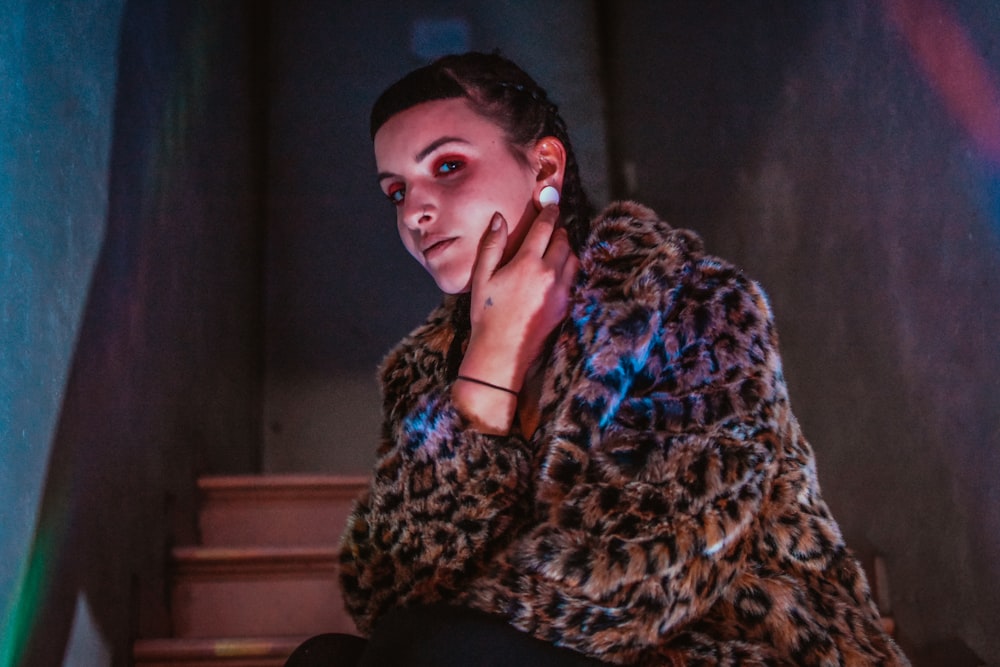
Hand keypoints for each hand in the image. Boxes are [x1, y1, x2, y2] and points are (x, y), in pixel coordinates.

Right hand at [460, 204, 578, 397]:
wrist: (502, 352)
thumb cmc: (487, 315)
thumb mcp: (482, 278)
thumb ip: (492, 245)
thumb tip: (499, 218)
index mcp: (527, 264)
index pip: (545, 228)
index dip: (549, 212)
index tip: (551, 204)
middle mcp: (549, 274)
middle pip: (563, 241)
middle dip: (559, 230)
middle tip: (553, 225)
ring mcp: (561, 292)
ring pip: (573, 259)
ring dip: (566, 248)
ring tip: (556, 246)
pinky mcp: (565, 306)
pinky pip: (574, 279)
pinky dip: (569, 269)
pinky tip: (559, 271)